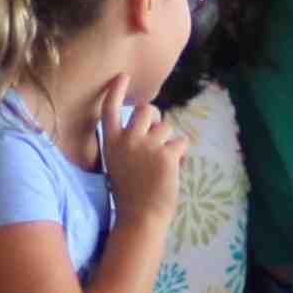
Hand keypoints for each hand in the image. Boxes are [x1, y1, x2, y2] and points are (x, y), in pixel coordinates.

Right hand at [100, 90, 186, 220]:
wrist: (141, 217)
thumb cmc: (130, 194)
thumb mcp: (118, 165)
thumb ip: (128, 144)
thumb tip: (149, 126)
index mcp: (111, 143)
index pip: (109, 110)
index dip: (115, 91)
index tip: (123, 76)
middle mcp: (127, 140)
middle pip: (145, 109)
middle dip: (154, 116)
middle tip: (157, 131)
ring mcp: (147, 146)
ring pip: (166, 126)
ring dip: (169, 140)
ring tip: (164, 161)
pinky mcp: (167, 154)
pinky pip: (182, 142)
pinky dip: (182, 154)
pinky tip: (176, 168)